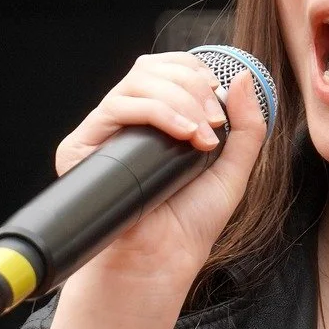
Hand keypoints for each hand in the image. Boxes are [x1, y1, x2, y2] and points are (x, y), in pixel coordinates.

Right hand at [54, 51, 268, 289]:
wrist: (162, 259)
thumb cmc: (190, 222)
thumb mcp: (233, 168)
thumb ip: (247, 125)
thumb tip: (246, 78)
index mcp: (156, 119)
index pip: (168, 69)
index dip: (196, 72)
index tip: (221, 103)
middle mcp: (127, 121)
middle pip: (152, 68)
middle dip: (193, 86)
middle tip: (214, 123)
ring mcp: (103, 131)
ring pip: (136, 83)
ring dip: (179, 100)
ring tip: (201, 136)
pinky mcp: (82, 145)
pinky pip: (116, 107)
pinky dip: (156, 112)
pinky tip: (183, 135)